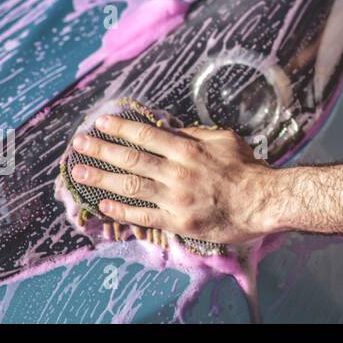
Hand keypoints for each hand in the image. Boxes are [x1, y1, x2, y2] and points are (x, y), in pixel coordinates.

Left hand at [69, 116, 280, 245]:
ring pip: (130, 186)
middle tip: (79, 144)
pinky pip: (143, 215)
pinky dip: (121, 209)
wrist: (262, 202)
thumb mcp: (225, 140)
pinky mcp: (177, 220)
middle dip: (102, 150)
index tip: (101, 122)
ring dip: (102, 179)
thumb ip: (196, 136)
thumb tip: (171, 130)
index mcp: (188, 149)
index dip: (121, 128)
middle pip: (131, 159)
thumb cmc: (247, 169)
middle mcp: (176, 172)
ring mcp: (175, 198)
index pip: (146, 135)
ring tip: (80, 173)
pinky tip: (103, 204)